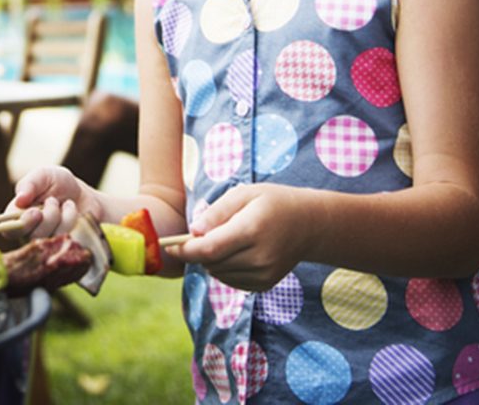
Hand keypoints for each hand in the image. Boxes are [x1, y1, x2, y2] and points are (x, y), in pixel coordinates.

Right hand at [9, 166, 95, 236]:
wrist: (84, 196)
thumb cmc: (59, 184)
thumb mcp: (44, 175)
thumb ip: (30, 183)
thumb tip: (19, 199)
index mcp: (19, 217)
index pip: (9, 230)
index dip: (22, 224)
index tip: (36, 212)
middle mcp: (30, 234)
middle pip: (33, 237)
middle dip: (48, 217)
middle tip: (54, 201)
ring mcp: (48, 244)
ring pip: (52, 239)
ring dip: (63, 217)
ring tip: (67, 204)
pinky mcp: (65, 249)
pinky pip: (68, 241)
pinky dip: (73, 221)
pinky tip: (74, 212)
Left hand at [172, 183, 309, 292]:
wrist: (307, 224)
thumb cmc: (272, 202)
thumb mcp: (244, 194)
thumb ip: (217, 212)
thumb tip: (193, 231)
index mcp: (251, 230)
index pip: (209, 249)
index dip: (185, 250)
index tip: (170, 247)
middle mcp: (259, 258)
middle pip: (212, 263)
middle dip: (197, 252)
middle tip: (199, 234)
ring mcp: (263, 275)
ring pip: (219, 274)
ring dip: (210, 260)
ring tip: (224, 238)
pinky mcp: (264, 285)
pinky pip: (231, 281)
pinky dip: (224, 268)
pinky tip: (235, 251)